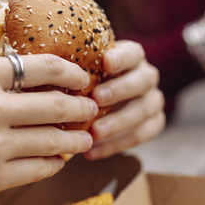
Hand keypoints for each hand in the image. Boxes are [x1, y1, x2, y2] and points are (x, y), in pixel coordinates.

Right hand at [0, 54, 98, 204]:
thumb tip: (31, 87)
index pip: (44, 66)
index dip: (72, 73)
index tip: (82, 79)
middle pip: (58, 104)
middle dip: (83, 108)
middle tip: (91, 111)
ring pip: (56, 140)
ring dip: (75, 139)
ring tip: (83, 138)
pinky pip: (41, 168)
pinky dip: (54, 163)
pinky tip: (56, 160)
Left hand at [85, 40, 164, 159]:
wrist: (101, 104)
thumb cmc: (86, 82)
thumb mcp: (83, 72)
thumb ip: (76, 68)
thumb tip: (50, 66)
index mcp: (133, 57)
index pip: (133, 52)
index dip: (122, 57)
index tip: (106, 62)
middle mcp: (147, 77)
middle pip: (142, 81)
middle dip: (119, 91)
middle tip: (96, 99)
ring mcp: (153, 100)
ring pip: (143, 111)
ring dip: (117, 123)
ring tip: (93, 133)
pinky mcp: (154, 123)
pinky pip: (140, 136)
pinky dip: (115, 145)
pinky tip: (92, 152)